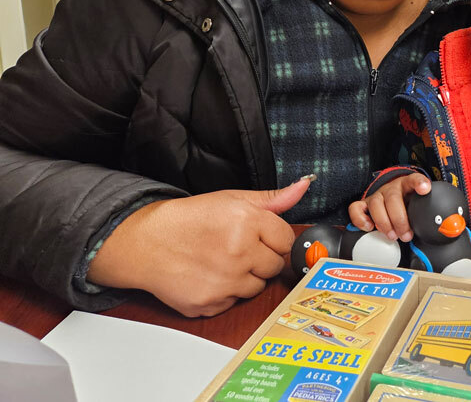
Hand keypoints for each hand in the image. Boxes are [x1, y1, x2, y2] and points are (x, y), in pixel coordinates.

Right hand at [87, 177, 311, 316]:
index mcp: (248, 222)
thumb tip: (303, 187)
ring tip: (220, 262)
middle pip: (275, 266)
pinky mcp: (210, 304)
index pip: (286, 240)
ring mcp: (225, 282)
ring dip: (245, 277)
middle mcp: (239, 253)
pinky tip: (208, 277)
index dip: (273, 238)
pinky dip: (225, 293)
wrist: (145, 242)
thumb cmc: (189, 219)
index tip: (258, 237)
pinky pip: (234, 302)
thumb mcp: (231, 199)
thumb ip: (272, 199)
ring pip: (257, 287)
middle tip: (236, 248)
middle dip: (261, 259)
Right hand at [348, 173, 429, 241]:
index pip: (414, 179)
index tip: (425, 189)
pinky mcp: (364, 204)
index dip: (419, 183)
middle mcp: (391, 188)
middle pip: (393, 198)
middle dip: (400, 220)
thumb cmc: (407, 206)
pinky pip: (356, 208)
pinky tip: (369, 228)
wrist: (394, 201)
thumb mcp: (418, 207)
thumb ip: (425, 213)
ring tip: (392, 236)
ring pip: (375, 204)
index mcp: (407, 185)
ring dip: (384, 223)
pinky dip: (360, 219)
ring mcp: (377, 195)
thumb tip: (442, 230)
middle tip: (406, 236)